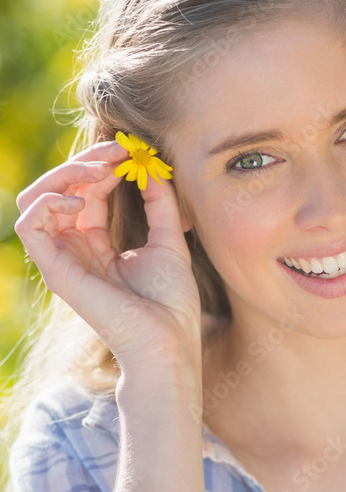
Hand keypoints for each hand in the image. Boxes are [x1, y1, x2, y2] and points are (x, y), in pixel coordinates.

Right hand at [15, 138, 202, 372]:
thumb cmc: (171, 302)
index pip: (86, 190)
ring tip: (99, 171)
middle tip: (117, 151)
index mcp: (97, 243)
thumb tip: (149, 165)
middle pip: (58, 188)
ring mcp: (62, 259)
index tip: (131, 151)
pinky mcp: (54, 270)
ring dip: (64, 173)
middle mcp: (75, 248)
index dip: (103, 164)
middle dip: (84, 160)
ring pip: (36, 198)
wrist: (168, 340)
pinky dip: (50, 201)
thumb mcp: (169, 239)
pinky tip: (82, 202)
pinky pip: (29, 223)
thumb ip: (159, 201)